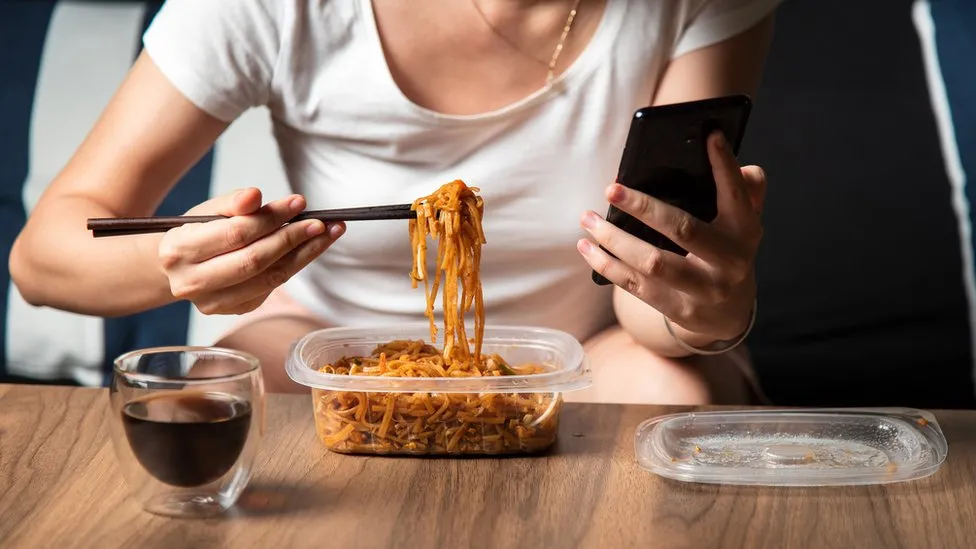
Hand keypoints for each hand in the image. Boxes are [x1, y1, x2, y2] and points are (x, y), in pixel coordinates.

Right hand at [157, 188, 343, 314]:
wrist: (179, 268)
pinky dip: (292, 267)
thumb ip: (232, 202)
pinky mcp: (233, 310)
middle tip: (321, 223)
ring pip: (268, 279)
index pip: (236, 233)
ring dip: (303, 256)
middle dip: (292, 239)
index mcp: (179, 250)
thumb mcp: (207, 211)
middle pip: (254, 261)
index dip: (271, 218)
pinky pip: (270, 289)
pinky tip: (308, 250)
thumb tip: (256, 195)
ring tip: (326, 235)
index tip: (299, 203)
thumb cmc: (196, 234)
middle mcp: (193, 282)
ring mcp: (213, 303)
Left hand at [577, 131, 766, 341]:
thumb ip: (743, 188)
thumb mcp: (742, 222)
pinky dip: (607, 265)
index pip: (736, 193)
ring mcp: (703, 289)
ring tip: (588, 218)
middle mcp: (729, 261)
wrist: (729, 314)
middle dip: (643, 207)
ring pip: (652, 262)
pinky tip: (587, 247)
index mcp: (745, 231)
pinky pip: (635, 285)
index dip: (725, 165)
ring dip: (614, 239)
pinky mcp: (678, 308)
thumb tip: (718, 148)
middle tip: (611, 189)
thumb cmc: (727, 252)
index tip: (710, 135)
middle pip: (683, 229)